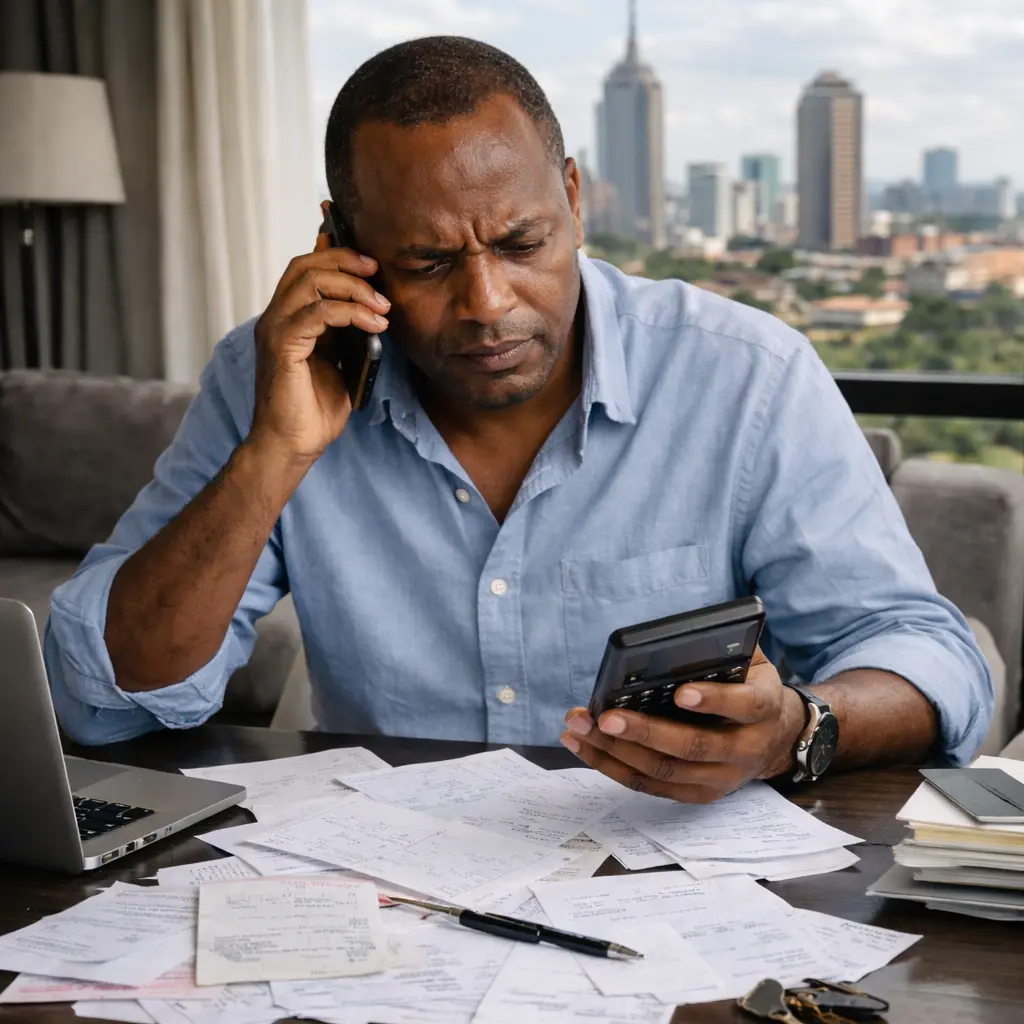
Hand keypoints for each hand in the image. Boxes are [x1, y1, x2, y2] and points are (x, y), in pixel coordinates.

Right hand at [249, 212, 391, 463]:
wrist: (294, 445)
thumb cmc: (315, 410)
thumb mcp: (340, 361)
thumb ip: (347, 332)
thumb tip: (374, 305)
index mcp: (288, 317)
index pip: (305, 268)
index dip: (330, 246)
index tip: (365, 246)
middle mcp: (276, 317)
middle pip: (306, 264)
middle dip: (345, 259)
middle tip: (378, 271)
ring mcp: (275, 329)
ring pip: (310, 281)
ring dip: (353, 286)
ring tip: (382, 305)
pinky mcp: (282, 346)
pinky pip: (318, 313)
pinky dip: (350, 312)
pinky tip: (373, 323)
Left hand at [560, 647, 806, 802]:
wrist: (776, 737)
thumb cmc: (750, 687)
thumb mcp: (751, 662)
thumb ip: (725, 649)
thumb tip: (681, 637)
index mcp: (763, 709)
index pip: (743, 705)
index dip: (714, 700)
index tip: (680, 691)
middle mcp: (745, 749)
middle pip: (692, 747)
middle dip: (644, 732)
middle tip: (604, 716)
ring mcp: (721, 778)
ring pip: (664, 770)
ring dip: (616, 751)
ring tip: (580, 727)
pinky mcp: (697, 794)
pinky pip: (650, 785)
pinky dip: (613, 767)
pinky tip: (584, 746)